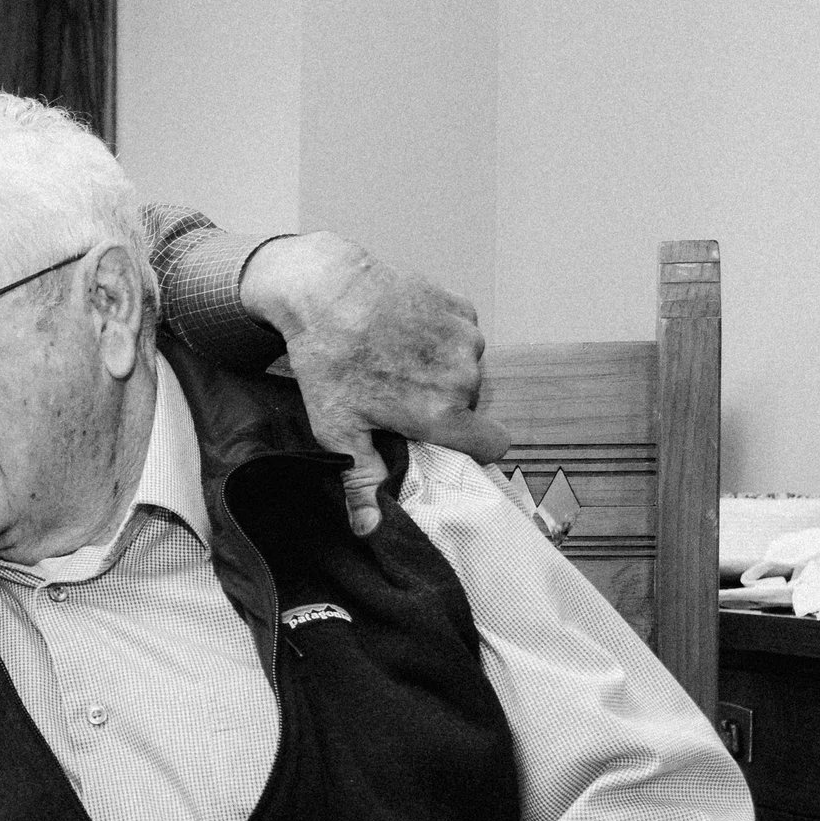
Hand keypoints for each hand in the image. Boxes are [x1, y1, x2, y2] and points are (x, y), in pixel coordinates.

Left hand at [239, 233, 511, 533]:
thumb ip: (362, 481)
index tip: (448, 442)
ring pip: (468, 369)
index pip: (494, 445)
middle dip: (444, 406)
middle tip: (399, 396)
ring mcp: (466, 337)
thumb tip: (368, 531)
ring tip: (396, 361)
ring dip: (442, 370)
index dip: (475, 448)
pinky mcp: (460, 307)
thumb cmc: (329, 362)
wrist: (325, 289)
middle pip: (473, 406)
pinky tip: (403, 333)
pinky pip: (462, 334)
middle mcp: (465, 375)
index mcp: (443, 413)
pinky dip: (440, 337)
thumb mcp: (338, 431)